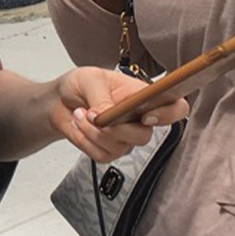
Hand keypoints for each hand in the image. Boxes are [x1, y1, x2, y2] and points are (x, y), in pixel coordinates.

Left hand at [50, 66, 189, 163]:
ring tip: (80, 114)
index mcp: (143, 97)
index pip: (175, 108)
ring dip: (94, 132)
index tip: (145, 115)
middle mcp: (139, 119)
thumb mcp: (90, 80)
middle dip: (118, 129)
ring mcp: (125, 138)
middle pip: (145, 137)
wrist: (58, 101)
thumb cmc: (81, 85)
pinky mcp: (108, 151)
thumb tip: (108, 115)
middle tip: (96, 115)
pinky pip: (103, 156)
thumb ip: (102, 97)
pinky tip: (78, 126)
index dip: (169, 114)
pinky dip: (85, 142)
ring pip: (121, 147)